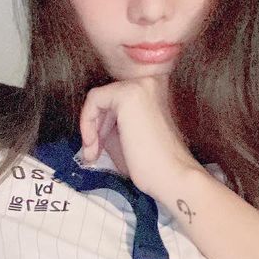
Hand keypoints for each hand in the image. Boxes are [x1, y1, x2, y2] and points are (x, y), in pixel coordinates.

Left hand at [78, 75, 202, 200]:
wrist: (171, 177)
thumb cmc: (153, 164)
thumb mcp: (127, 135)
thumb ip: (112, 121)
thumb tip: (89, 120)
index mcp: (155, 90)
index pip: (117, 100)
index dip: (102, 125)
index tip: (98, 148)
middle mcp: (151, 81)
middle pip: (107, 99)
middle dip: (95, 128)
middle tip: (93, 153)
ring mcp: (141, 85)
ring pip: (98, 98)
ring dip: (90, 128)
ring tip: (93, 153)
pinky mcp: (129, 93)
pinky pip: (94, 100)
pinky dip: (87, 122)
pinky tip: (93, 143)